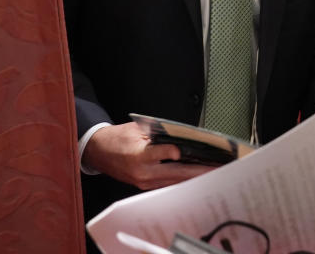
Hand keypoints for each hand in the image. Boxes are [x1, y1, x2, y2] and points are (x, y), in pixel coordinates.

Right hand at [82, 122, 213, 189]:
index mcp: (138, 155)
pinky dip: (183, 179)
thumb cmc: (117, 138)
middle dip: (199, 171)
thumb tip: (181, 135)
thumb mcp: (137, 129)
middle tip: (217, 168)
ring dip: (194, 177)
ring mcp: (144, 182)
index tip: (196, 152)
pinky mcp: (145, 185)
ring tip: (213, 172)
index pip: (164, 154)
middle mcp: (143, 172)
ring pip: (175, 181)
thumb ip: (158, 133)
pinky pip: (168, 183)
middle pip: (176, 173)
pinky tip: (196, 176)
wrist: (97, 152)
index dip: (178, 152)